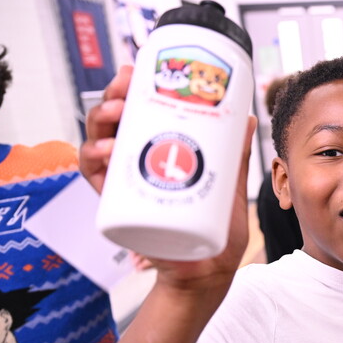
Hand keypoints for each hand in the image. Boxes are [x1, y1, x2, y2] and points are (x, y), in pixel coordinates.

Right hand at [84, 65, 257, 297]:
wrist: (208, 273)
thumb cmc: (217, 231)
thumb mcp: (231, 188)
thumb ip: (236, 157)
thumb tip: (249, 118)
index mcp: (159, 152)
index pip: (138, 113)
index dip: (131, 89)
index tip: (137, 69)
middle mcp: (136, 165)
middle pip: (114, 122)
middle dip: (114, 97)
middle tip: (126, 86)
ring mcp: (125, 185)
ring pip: (98, 143)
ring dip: (100, 123)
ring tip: (118, 114)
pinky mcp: (118, 209)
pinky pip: (95, 181)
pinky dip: (93, 163)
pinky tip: (105, 152)